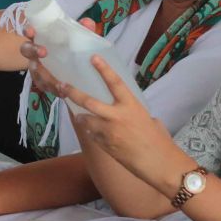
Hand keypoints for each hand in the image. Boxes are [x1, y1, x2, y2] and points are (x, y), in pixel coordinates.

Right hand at [19, 18, 101, 93]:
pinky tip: (63, 92)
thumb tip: (87, 23)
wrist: (75, 66)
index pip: (29, 32)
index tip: (31, 31)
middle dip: (33, 51)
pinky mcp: (44, 83)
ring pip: (35, 72)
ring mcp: (37, 69)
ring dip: (44, 75)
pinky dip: (53, 90)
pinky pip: (44, 87)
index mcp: (41, 38)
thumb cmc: (72, 47)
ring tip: (57, 80)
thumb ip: (83, 29)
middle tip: (43, 52)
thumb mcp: (79, 37)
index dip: (28, 30)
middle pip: (26, 50)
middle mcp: (35, 53)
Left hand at [52, 50, 168, 179]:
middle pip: (89, 102)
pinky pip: (92, 135)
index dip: (104, 69)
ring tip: (79, 115)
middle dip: (73, 93)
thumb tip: (126, 111)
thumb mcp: (148, 118)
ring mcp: (108, 132)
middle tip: (62, 86)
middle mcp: (117, 117)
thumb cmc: (158, 140)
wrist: (157, 162)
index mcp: (131, 106)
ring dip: (81, 117)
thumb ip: (133, 111)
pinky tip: (94, 132)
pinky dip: (92, 132)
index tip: (93, 58)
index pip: (115, 83)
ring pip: (86, 120)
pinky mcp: (104, 145)